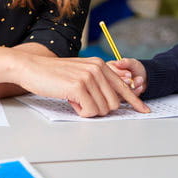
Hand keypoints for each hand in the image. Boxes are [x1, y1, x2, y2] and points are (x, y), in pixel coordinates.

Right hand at [13, 54, 149, 117]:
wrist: (32, 68)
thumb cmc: (54, 74)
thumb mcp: (81, 73)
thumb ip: (97, 82)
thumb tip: (113, 101)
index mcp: (101, 65)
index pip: (124, 87)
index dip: (134, 102)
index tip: (144, 111)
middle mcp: (98, 68)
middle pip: (114, 103)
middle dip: (100, 109)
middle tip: (83, 102)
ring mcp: (89, 77)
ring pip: (103, 109)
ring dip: (88, 110)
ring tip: (74, 99)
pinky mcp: (79, 86)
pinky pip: (89, 111)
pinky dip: (80, 112)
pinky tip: (70, 102)